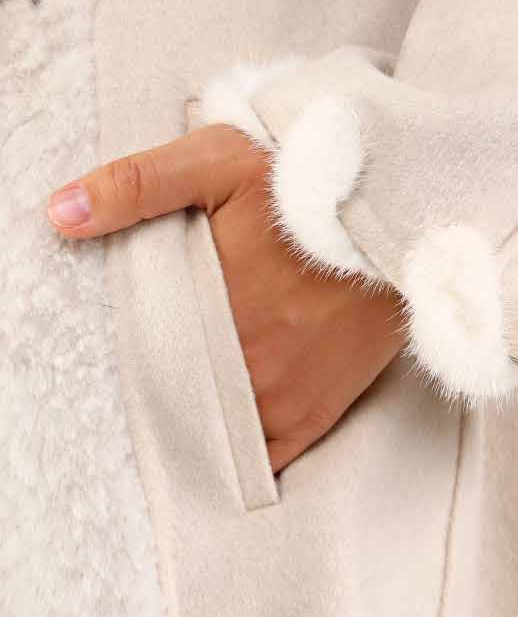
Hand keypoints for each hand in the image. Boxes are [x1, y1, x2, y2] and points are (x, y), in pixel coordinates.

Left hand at [47, 124, 404, 471]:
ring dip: (194, 419)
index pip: (137, 356)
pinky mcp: (317, 411)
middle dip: (156, 388)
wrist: (405, 207)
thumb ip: (136, 186)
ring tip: (183, 398)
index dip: (123, 355)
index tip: (116, 350)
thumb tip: (60, 213)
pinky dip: (239, 452)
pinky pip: (263, 456)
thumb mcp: (217, 160)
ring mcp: (279, 397)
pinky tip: (222, 435)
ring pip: (212, 430)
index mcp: (203, 309)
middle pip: (172, 396)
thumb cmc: (308, 180)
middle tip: (150, 371)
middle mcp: (239, 367)